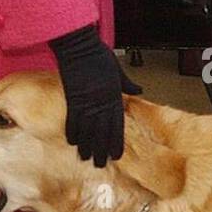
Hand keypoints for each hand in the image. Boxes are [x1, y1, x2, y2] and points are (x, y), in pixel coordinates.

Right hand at [48, 25, 141, 166]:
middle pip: (102, 132)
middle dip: (101, 149)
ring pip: (87, 130)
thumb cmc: (99, 55)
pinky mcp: (72, 98)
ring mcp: (86, 102)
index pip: (117, 125)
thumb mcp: (118, 69)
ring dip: (87, 145)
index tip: (116, 155)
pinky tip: (73, 143)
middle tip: (100, 164)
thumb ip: (128, 83)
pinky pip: (72, 120)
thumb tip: (139, 90)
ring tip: (86, 159)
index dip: (116, 142)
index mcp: (114, 96)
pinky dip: (73, 132)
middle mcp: (101, 102)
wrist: (80, 46)